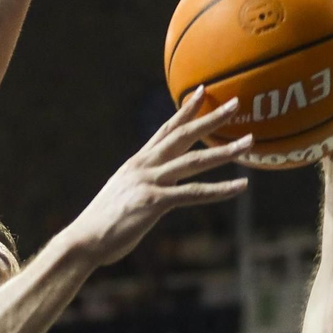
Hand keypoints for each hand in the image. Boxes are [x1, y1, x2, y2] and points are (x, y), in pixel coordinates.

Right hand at [64, 87, 249, 266]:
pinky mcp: (154, 202)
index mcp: (137, 163)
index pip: (166, 130)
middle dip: (211, 118)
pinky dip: (220, 190)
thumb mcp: (122, 196)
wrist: (83, 239)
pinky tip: (241, 186)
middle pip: (183, 136)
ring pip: (195, 161)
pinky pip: (194, 194)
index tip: (203, 92)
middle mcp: (144, 166)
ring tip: (249, 142)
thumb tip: (151, 191)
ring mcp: (150, 182)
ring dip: (225, 151)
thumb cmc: (101, 224)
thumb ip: (139, 187)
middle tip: (236, 103)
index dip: (185, 111)